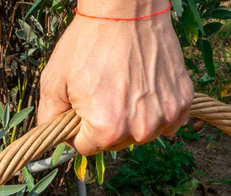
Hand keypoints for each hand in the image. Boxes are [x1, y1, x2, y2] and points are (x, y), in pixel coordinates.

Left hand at [37, 0, 193, 155]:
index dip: (80, 126)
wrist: (127, 9)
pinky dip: (157, 110)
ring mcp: (164, 116)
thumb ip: (49, 117)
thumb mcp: (53, 80)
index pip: (86, 147)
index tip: (83, 104)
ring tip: (127, 85)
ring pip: (141, 133)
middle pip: (115, 143)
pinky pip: (167, 123)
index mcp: (107, 130)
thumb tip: (55, 138)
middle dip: (106, 123)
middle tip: (105, 89)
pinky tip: (146, 88)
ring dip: (133, 118)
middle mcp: (139, 130)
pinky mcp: (182, 102)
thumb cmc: (89, 42)